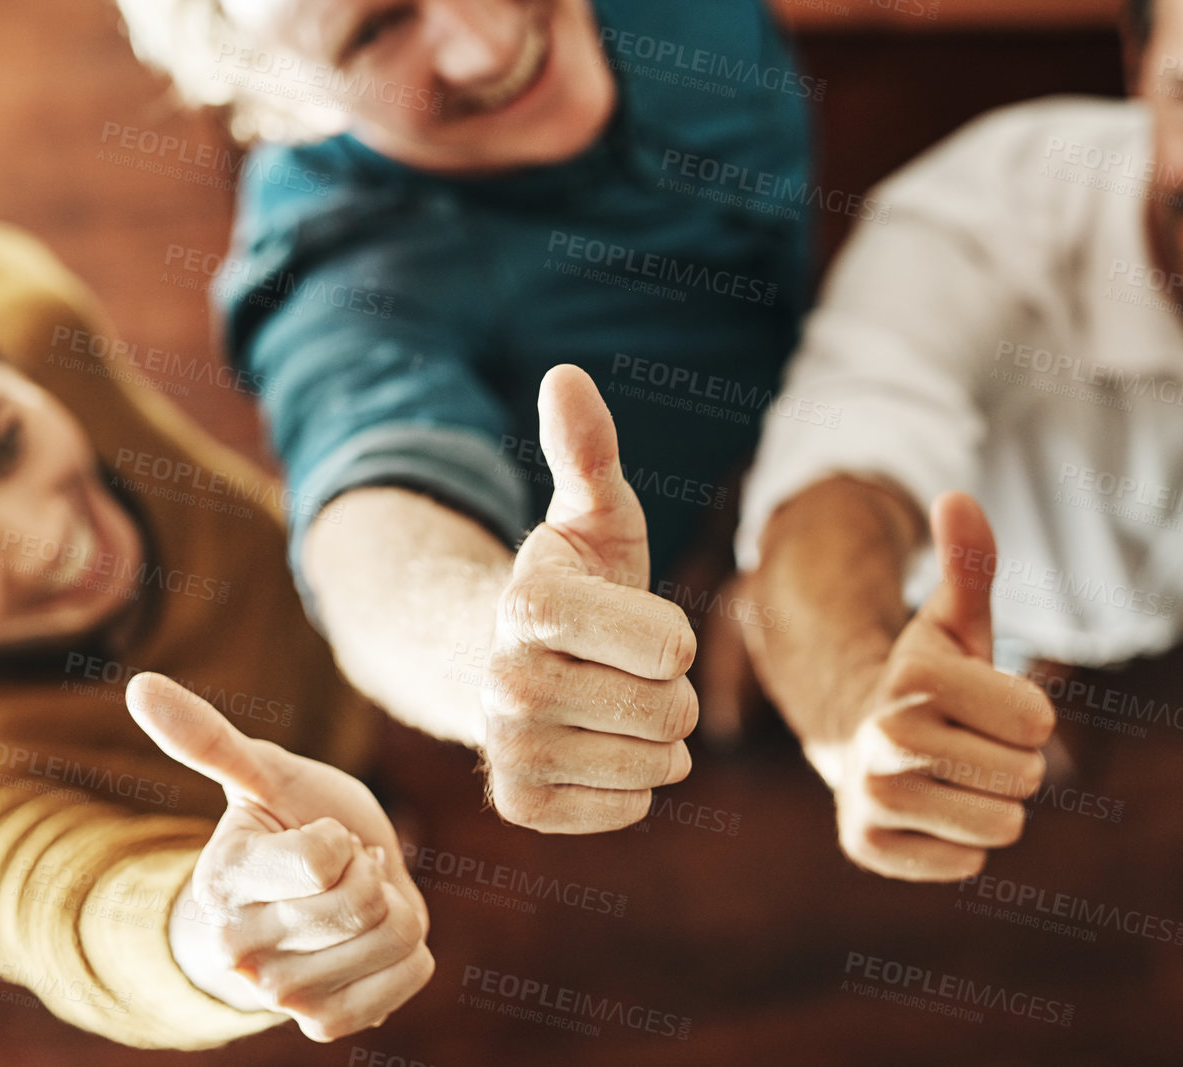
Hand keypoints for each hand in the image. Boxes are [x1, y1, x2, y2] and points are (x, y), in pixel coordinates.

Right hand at [125, 672, 431, 1040]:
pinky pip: (409, 976)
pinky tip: (375, 939)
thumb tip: (138, 684)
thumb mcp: (263, 774)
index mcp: (220, 881)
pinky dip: (411, 950)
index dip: (340, 837)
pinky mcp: (322, 1022)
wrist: (319, 890)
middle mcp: (237, 950)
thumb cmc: (294, 819)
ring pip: (395, 935)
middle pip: (363, 902)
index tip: (321, 835)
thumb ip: (207, 737)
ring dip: (396, 906)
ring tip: (357, 898)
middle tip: (344, 865)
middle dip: (371, 869)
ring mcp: (278, 994)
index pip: (323, 858)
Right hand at [482, 365, 698, 832]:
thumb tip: (565, 374)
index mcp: (530, 606)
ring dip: (658, 739)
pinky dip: (636, 784)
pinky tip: (600, 747)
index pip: (669, 647)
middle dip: (673, 691)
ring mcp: (507, 748)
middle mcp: (506, 681)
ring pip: (655, 764)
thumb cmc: (577, 582)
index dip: (676, 637)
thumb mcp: (592, 516)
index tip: (646, 626)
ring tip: (617, 704)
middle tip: (633, 670)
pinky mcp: (518, 804)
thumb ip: (587, 451)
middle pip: (670, 711)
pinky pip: (631, 808)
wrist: (511, 661)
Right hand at [816, 493, 1055, 880]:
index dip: (1025, 714)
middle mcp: (882, 737)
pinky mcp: (866, 845)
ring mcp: (870, 796)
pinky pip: (966, 864)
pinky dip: (957, 844)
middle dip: (1010, 762)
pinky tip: (928, 812)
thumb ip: (968, 564)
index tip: (985, 704)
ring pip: (1000, 826)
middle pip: (1025, 778)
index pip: (1038, 723)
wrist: (858, 739)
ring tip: (949, 778)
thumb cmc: (932, 679)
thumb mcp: (953, 622)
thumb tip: (957, 496)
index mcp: (913, 677)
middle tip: (967, 744)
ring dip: (988, 805)